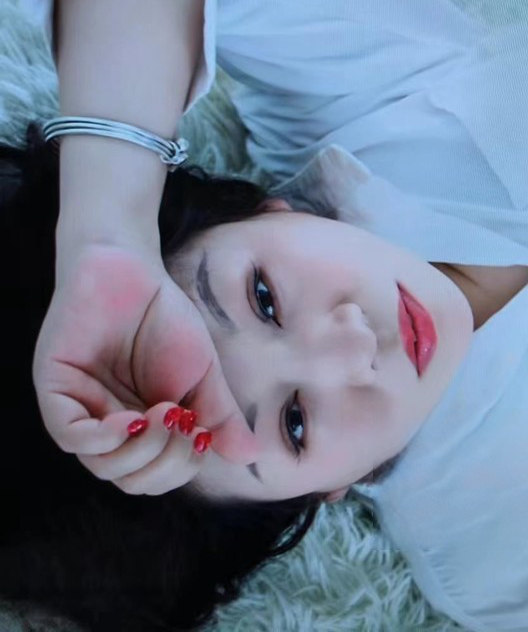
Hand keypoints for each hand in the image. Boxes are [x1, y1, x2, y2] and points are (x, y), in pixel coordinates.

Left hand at [33, 241, 258, 493]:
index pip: (156, 474)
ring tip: (163, 415)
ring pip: (102, 465)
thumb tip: (251, 456)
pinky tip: (131, 419)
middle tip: (186, 428)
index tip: (202, 432)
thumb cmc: (165, 318)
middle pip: (130, 478)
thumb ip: (219, 415)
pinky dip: (105, 439)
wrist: (133, 269)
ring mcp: (81, 408)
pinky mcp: (56, 389)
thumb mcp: (204, 372)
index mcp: (144, 427)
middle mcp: (110, 424)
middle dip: (166, 464)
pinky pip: (71, 436)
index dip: (181, 467)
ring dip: (140, 452)